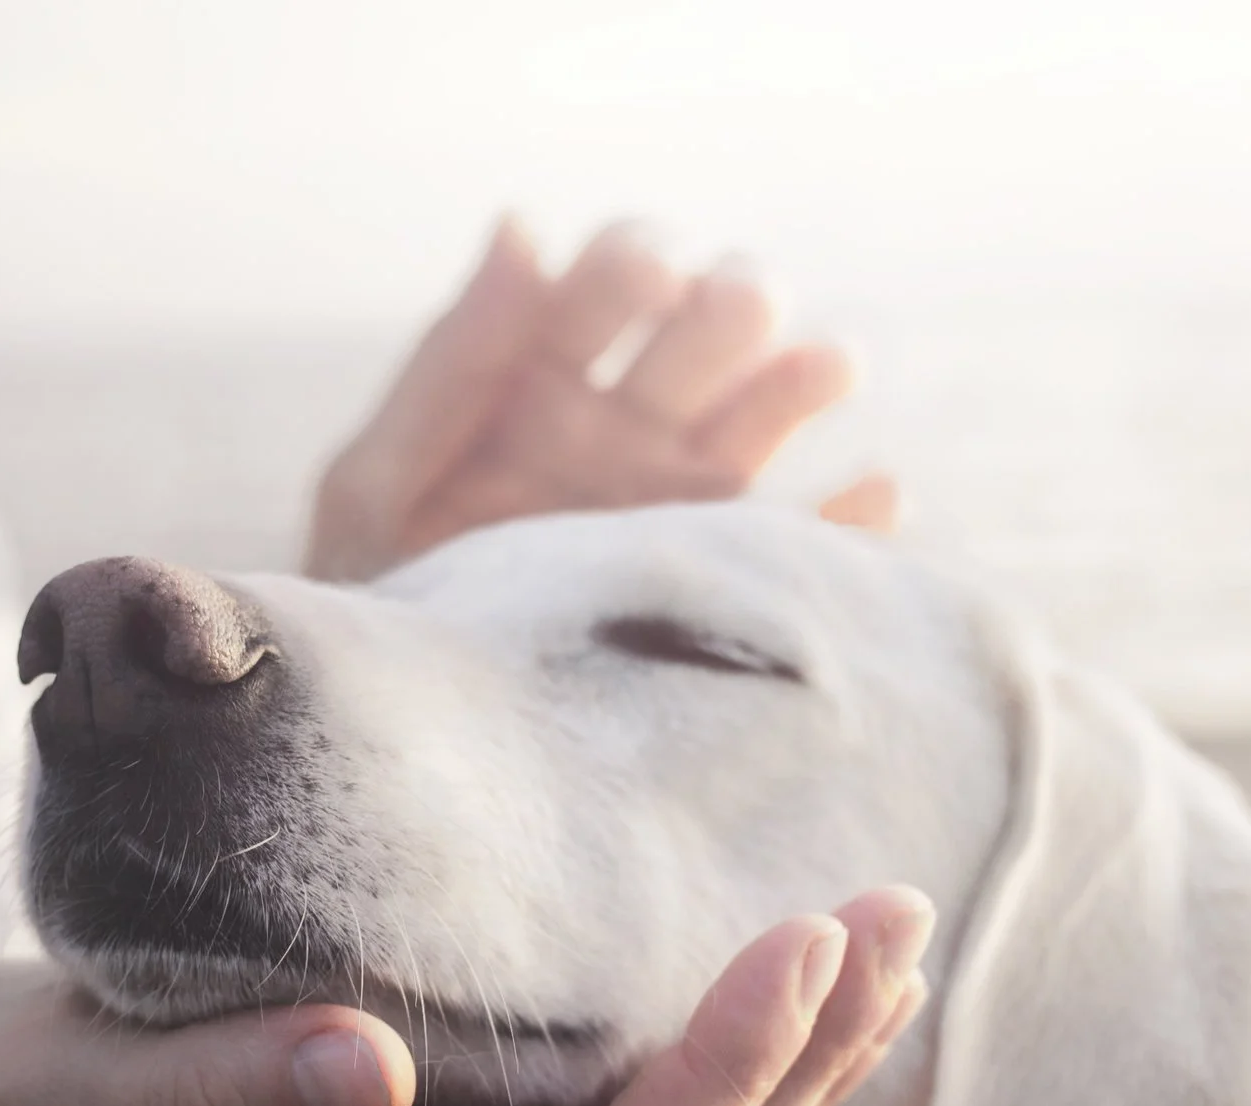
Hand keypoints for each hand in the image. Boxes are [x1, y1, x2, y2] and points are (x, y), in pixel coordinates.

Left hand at [307, 219, 901, 584]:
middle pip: (714, 321)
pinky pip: (820, 544)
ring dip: (804, 374)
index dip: (640, 260)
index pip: (618, 275)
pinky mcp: (730, 583)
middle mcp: (628, 424)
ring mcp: (686, 501)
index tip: (645, 280)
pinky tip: (872, 495)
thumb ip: (452, 362)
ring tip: (818, 372)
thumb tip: (523, 224)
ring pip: (777, 405)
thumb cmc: (378, 602)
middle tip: (725, 318)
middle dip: (732, 298)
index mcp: (544, 377)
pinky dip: (858, 519)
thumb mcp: (379, 484)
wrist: (413, 736)